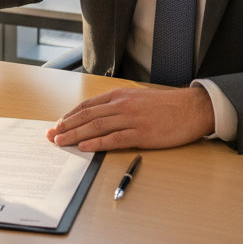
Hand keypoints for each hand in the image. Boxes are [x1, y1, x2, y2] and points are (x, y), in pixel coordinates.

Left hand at [46, 85, 214, 150]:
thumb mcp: (138, 98)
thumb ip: (120, 105)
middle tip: (51, 134)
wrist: (191, 108)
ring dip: (75, 135)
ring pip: (96, 126)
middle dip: (66, 125)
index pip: (88, 105)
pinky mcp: (141, 134)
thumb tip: (101, 117)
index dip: (70, 115)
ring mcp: (131, 119)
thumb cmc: (166, 106)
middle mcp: (122, 105)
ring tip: (61, 142)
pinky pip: (114, 139)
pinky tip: (85, 147)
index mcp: (120, 95)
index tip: (58, 124)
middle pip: (87, 115)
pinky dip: (97, 143)